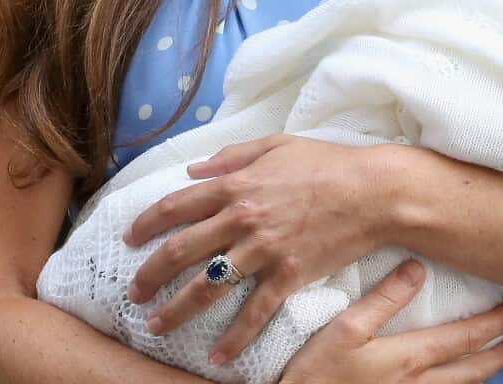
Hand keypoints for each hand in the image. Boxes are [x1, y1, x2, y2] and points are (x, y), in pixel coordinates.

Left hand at [123, 134, 393, 364]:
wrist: (373, 192)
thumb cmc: (328, 163)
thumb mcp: (276, 145)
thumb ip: (231, 156)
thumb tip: (193, 168)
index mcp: (235, 185)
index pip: (174, 206)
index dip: (144, 224)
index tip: (129, 240)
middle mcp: (241, 219)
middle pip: (179, 251)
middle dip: (148, 275)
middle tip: (133, 293)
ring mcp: (263, 250)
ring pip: (207, 287)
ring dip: (177, 310)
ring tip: (156, 326)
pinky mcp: (288, 275)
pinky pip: (254, 313)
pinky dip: (234, 338)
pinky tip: (218, 357)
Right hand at [280, 260, 502, 383]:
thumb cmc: (314, 373)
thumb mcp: (344, 328)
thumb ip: (383, 299)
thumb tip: (416, 268)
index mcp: (410, 357)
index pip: (465, 337)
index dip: (496, 323)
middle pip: (472, 368)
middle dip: (499, 352)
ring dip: (483, 373)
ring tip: (497, 361)